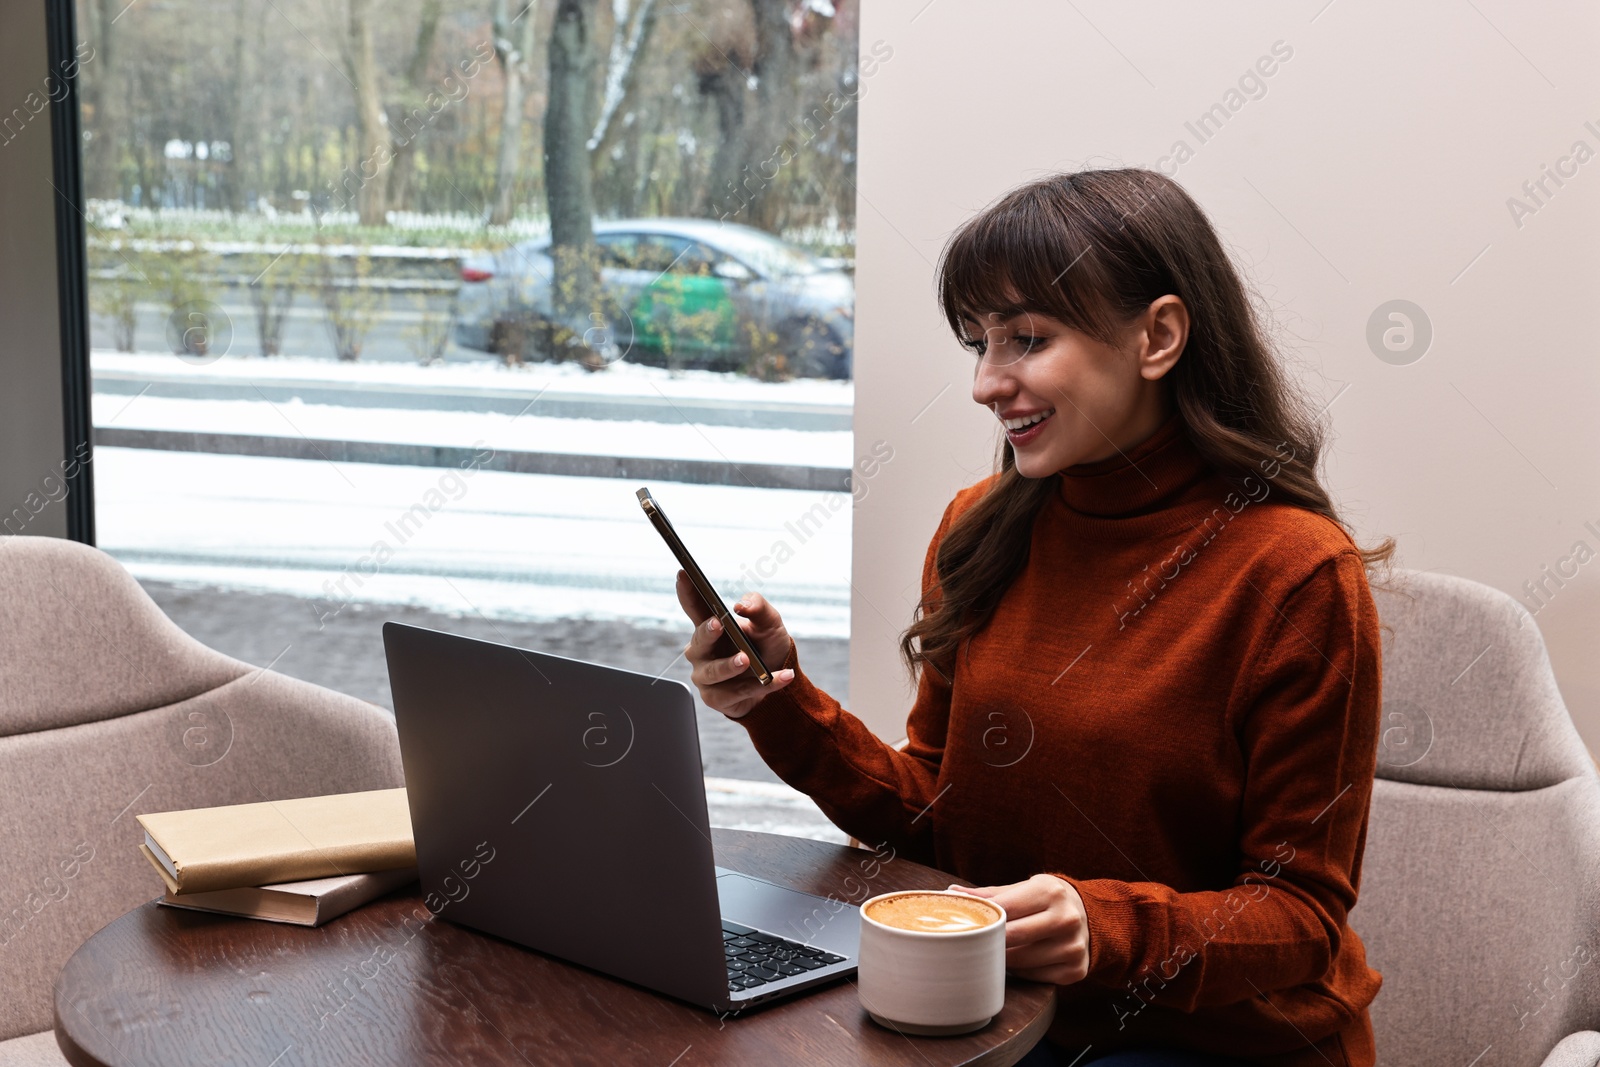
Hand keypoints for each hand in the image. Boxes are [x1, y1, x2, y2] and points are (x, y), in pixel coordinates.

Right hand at [675, 570, 794, 718]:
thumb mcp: (770, 624)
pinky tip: (781, 677)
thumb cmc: (765, 646)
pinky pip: (737, 692)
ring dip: (731, 665)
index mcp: (711, 627)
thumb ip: (759, 607)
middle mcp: (703, 651)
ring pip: (715, 672)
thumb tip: (742, 605)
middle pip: (699, 642)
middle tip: (719, 624)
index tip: (683, 573)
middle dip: (708, 633)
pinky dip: (762, 685)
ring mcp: (706, 676)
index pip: (695, 607)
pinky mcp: (716, 698)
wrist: (776, 680)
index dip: (687, 591)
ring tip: (748, 660)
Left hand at [951, 874, 1090, 984]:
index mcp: (1051, 892)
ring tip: (994, 951)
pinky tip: (1017, 960)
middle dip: (990, 941)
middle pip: (1012, 937)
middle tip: (973, 942)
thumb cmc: (1046, 900)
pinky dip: (1020, 971)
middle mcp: (1067, 919)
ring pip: (1021, 961)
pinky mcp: (1075, 970)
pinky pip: (1034, 977)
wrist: (1090, 916)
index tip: (966, 924)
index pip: (1006, 908)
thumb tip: (951, 894)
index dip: (984, 918)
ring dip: (1003, 958)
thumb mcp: (1024, 888)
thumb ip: (990, 894)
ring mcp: (1073, 947)